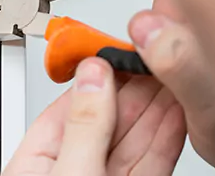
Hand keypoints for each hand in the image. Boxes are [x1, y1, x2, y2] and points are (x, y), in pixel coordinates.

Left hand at [2, 57, 185, 175]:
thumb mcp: (70, 175)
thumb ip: (84, 128)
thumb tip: (93, 77)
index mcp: (36, 164)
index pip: (71, 106)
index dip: (102, 76)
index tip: (125, 51)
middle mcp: (72, 170)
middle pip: (109, 120)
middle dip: (139, 88)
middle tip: (162, 57)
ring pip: (135, 141)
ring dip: (159, 108)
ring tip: (176, 77)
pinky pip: (150, 163)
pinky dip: (167, 139)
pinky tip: (178, 115)